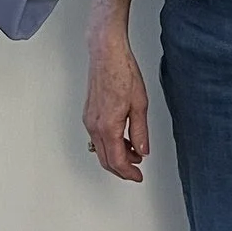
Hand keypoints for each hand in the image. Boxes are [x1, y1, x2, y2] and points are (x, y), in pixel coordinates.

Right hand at [83, 23, 153, 181]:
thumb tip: (142, 150)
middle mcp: (95, 126)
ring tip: (134, 151)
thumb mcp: (140, 105)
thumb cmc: (122, 73)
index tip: (138, 176)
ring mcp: (89, 120)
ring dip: (116, 156)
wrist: (107, 54)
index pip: (117, 161)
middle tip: (136, 170)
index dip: (129, 173)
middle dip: (122, 168)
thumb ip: (141, 132)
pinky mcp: (89, 114)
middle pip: (105, 160)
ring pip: (100, 150)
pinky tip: (123, 138)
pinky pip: (97, 138)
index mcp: (108, 127)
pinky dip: (110, 144)